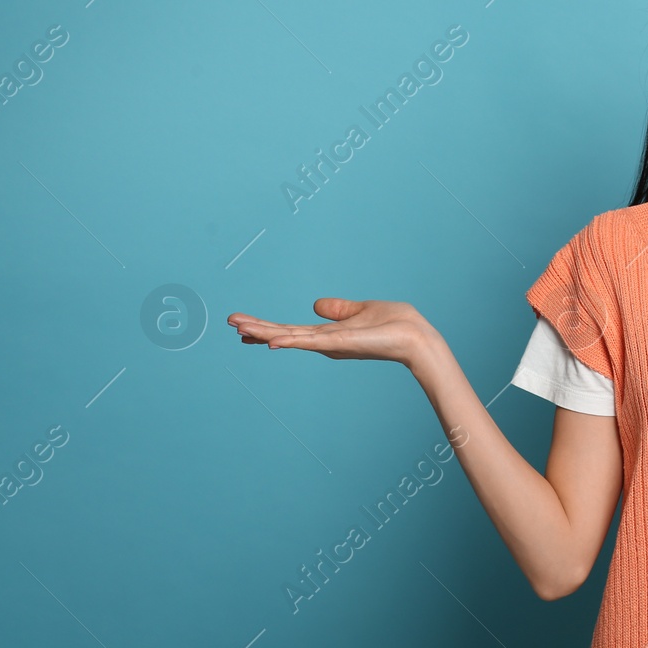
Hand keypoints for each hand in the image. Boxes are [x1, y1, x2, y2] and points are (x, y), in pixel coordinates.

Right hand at [227, 299, 440, 368]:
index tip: (243, 322)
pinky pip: (312, 342)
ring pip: (291, 337)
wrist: (417, 336)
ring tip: (240, 328)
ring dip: (265, 332)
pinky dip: (291, 341)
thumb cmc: (396, 324)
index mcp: (329, 333)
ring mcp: (332, 344)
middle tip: (230, 322)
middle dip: (258, 328)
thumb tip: (316, 304)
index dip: (268, 326)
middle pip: (285, 333)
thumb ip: (338, 309)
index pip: (291, 329)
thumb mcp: (361, 309)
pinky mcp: (342, 343)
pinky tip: (271, 342)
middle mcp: (326, 341)